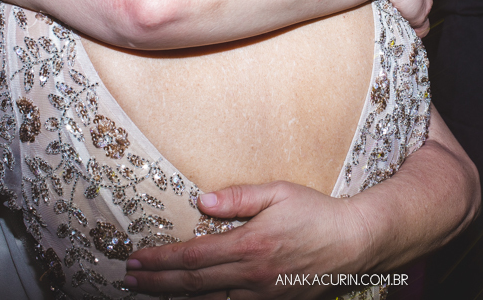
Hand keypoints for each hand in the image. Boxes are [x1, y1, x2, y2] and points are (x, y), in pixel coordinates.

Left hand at [124, 182, 369, 298]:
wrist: (354, 243)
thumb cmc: (316, 212)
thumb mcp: (279, 192)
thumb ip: (238, 197)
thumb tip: (201, 200)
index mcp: (249, 245)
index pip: (193, 256)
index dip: (160, 260)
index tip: (135, 259)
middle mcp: (252, 276)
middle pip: (193, 285)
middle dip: (156, 283)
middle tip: (128, 280)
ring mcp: (262, 296)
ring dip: (175, 299)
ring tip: (150, 293)